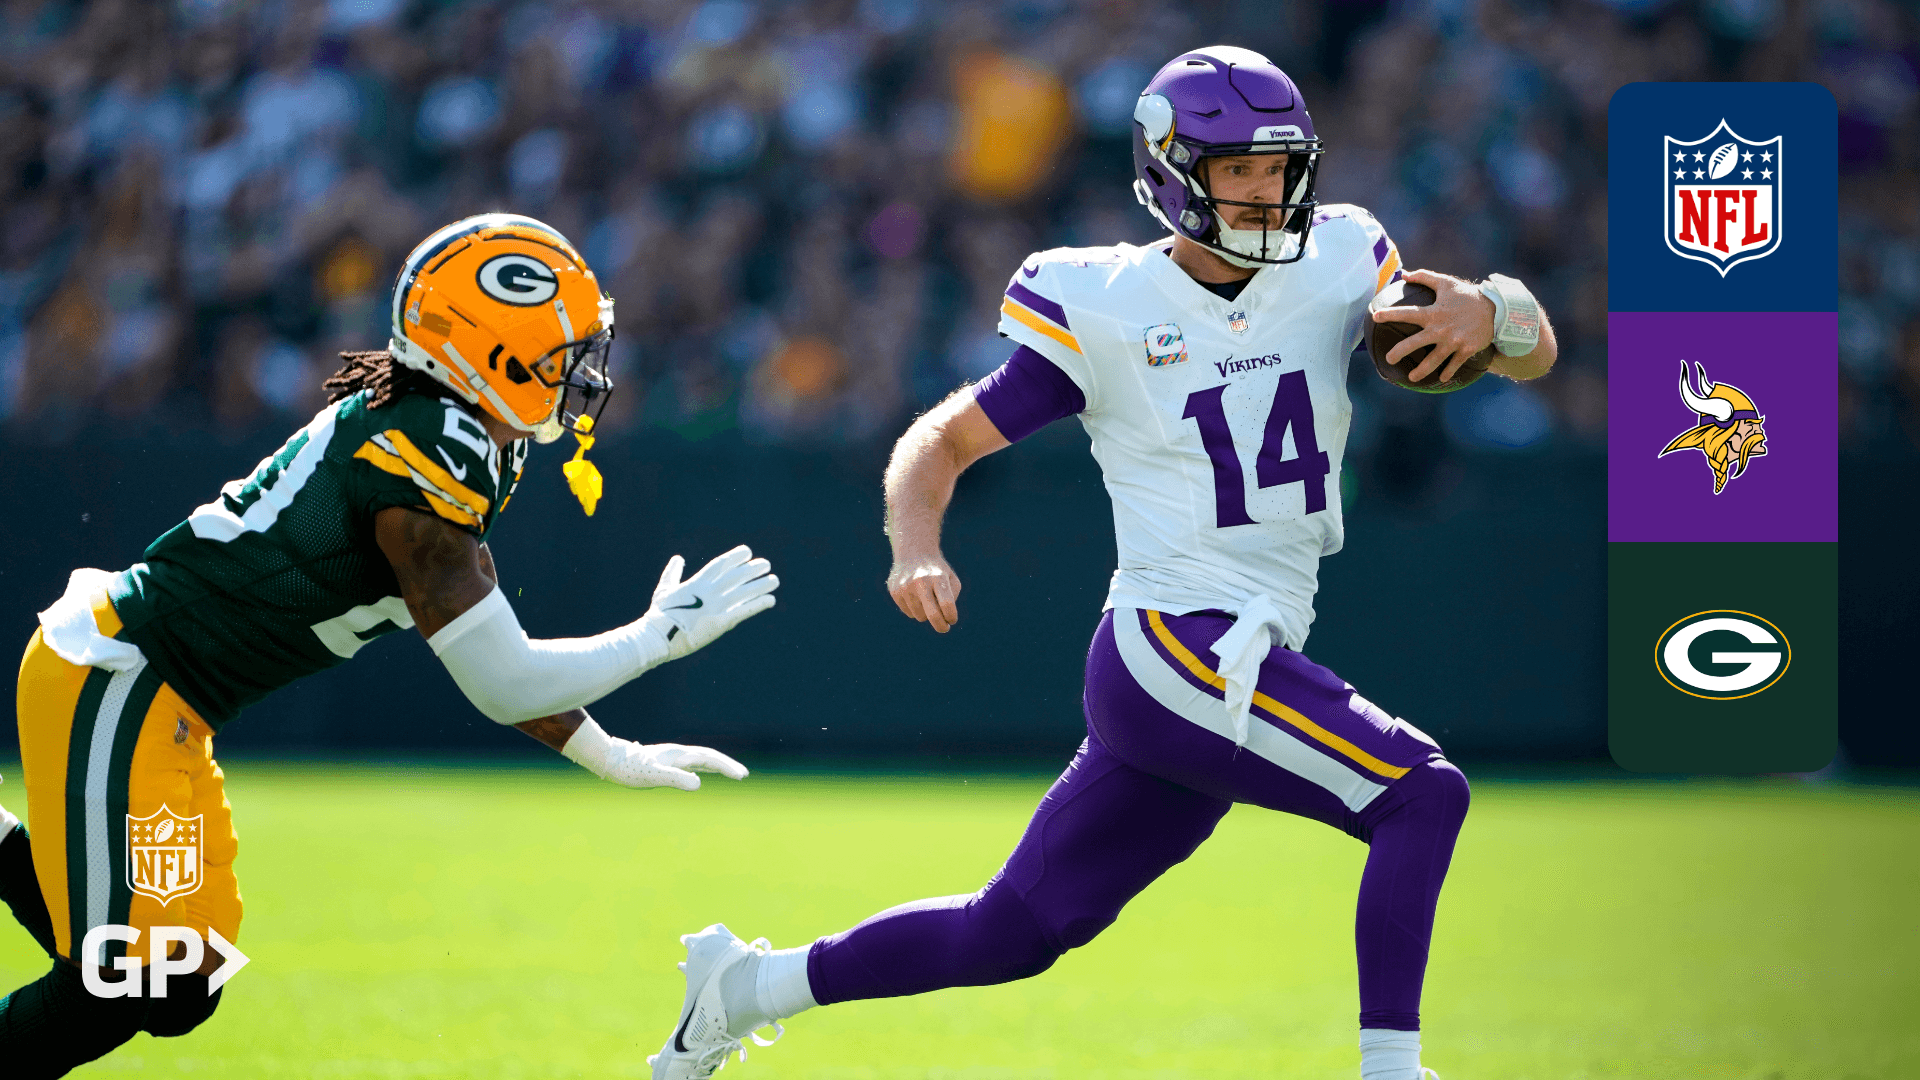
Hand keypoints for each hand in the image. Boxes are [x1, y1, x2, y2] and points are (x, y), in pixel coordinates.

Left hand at [597, 739, 748, 790]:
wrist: (612, 760)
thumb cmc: (631, 769)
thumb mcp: (653, 776)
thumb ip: (675, 779)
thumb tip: (699, 784)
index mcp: (680, 755)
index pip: (710, 759)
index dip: (727, 767)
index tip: (741, 776)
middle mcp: (679, 753)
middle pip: (710, 756)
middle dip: (727, 765)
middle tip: (743, 775)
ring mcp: (673, 757)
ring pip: (702, 758)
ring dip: (718, 765)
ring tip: (732, 773)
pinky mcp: (667, 762)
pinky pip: (692, 763)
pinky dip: (705, 767)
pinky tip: (703, 773)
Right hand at [644, 545, 778, 660]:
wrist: (657, 637)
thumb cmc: (659, 614)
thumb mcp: (664, 589)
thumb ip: (672, 573)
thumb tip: (677, 558)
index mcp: (696, 583)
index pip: (720, 564)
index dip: (735, 557)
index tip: (747, 552)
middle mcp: (709, 592)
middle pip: (736, 576)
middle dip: (752, 569)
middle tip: (766, 564)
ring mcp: (715, 607)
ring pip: (743, 592)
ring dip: (760, 585)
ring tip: (775, 580)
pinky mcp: (720, 623)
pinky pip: (743, 611)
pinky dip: (758, 605)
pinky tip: (771, 600)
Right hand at [888, 553, 961, 632]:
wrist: (914, 552)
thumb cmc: (937, 570)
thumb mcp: (950, 578)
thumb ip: (952, 597)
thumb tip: (944, 618)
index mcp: (938, 577)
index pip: (947, 604)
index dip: (951, 617)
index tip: (952, 620)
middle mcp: (921, 581)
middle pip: (933, 615)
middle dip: (941, 626)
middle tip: (944, 628)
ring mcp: (906, 587)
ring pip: (920, 616)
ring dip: (926, 613)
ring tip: (926, 599)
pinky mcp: (895, 591)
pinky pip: (909, 613)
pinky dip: (915, 609)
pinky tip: (915, 596)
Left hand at [1370, 268, 1496, 384]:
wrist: (1495, 309)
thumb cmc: (1467, 296)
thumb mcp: (1446, 283)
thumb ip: (1424, 277)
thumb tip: (1404, 274)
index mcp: (1433, 313)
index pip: (1407, 314)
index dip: (1390, 314)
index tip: (1375, 316)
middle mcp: (1441, 329)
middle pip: (1415, 343)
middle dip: (1399, 352)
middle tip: (1389, 359)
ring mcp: (1454, 341)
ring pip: (1434, 360)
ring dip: (1421, 371)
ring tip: (1412, 377)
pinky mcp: (1466, 350)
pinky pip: (1454, 364)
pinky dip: (1448, 372)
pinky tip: (1441, 378)